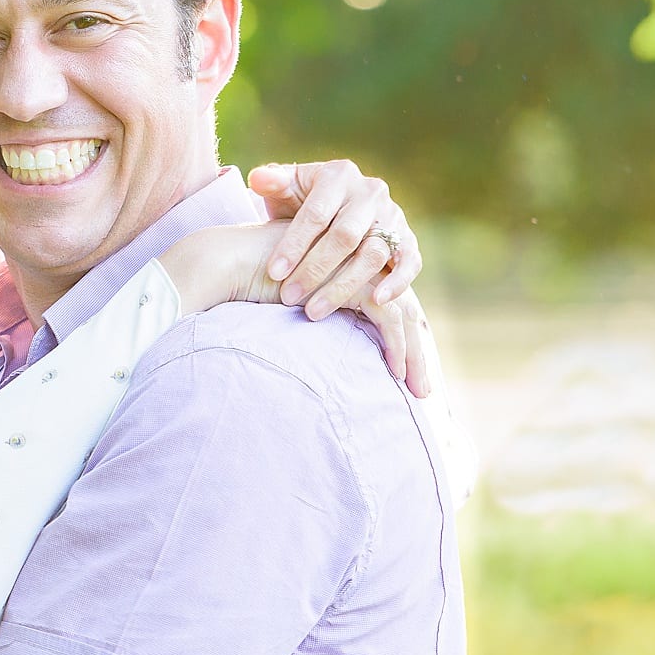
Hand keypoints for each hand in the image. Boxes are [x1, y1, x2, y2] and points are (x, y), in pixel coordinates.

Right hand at [160, 223, 434, 396]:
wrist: (232, 262)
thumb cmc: (248, 284)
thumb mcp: (288, 305)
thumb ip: (309, 316)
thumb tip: (314, 343)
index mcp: (348, 272)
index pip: (386, 308)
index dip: (399, 342)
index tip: (403, 375)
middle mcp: (360, 268)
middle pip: (403, 313)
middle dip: (416, 354)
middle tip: (422, 392)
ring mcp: (360, 269)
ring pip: (404, 315)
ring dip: (413, 355)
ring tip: (414, 390)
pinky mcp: (354, 277)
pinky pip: (388, 314)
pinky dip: (393, 342)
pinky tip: (394, 368)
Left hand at [248, 159, 422, 312]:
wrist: (336, 210)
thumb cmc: (301, 202)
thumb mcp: (285, 189)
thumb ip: (271, 183)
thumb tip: (258, 178)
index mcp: (338, 175)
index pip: (316, 213)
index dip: (294, 244)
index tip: (274, 272)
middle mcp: (370, 192)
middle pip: (345, 235)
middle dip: (314, 269)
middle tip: (289, 296)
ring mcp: (393, 215)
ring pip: (373, 253)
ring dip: (344, 285)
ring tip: (314, 311)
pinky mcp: (407, 238)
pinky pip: (410, 261)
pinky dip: (398, 281)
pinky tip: (377, 301)